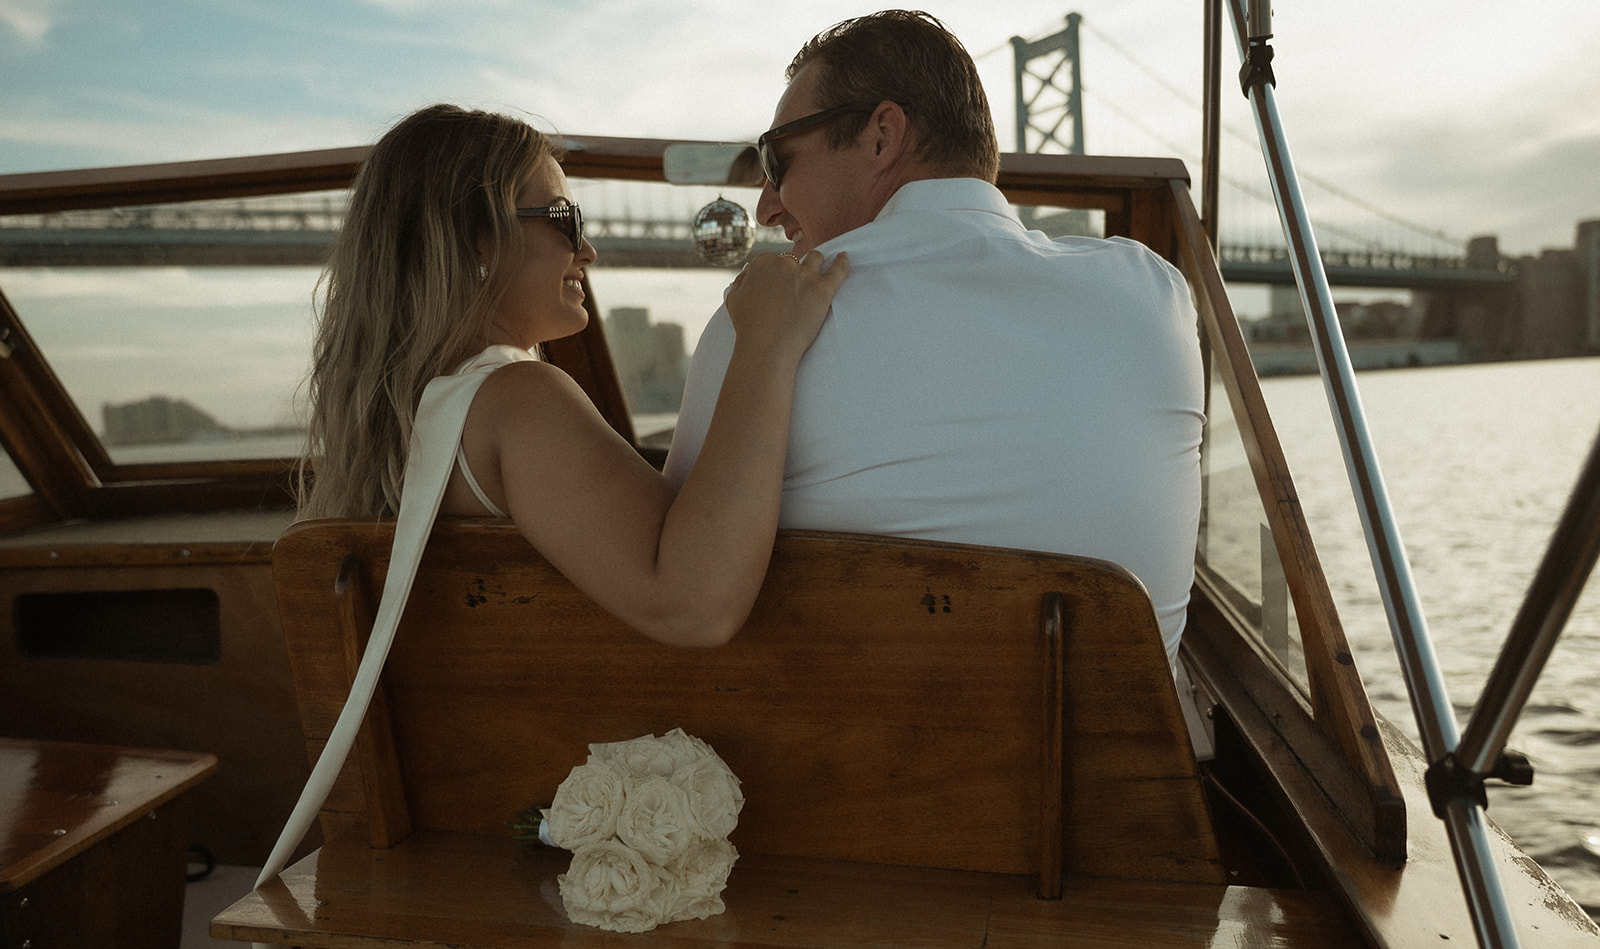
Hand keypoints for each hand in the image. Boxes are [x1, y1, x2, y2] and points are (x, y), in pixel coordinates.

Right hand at [724, 250, 849, 360]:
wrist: (767, 347)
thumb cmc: (749, 327)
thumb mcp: (734, 299)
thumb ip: (741, 281)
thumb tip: (749, 272)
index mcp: (763, 263)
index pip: (772, 260)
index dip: (775, 274)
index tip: (777, 286)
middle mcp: (785, 264)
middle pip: (793, 260)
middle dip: (793, 270)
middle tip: (794, 287)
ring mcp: (805, 275)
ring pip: (815, 258)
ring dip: (815, 264)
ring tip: (817, 273)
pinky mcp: (823, 289)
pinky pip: (838, 270)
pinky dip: (842, 262)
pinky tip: (843, 258)